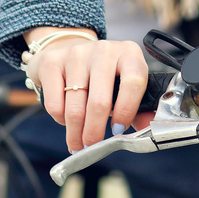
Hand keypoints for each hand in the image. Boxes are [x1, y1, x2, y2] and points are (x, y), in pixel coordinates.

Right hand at [22, 27, 149, 151]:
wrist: (68, 50)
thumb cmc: (102, 75)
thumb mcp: (124, 84)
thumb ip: (138, 107)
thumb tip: (147, 129)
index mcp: (128, 53)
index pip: (134, 82)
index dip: (127, 110)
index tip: (118, 131)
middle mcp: (103, 50)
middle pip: (100, 101)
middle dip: (95, 132)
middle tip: (92, 147)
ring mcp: (76, 54)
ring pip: (75, 108)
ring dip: (76, 133)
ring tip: (78, 143)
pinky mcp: (51, 62)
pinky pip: (54, 105)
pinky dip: (60, 120)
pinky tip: (66, 119)